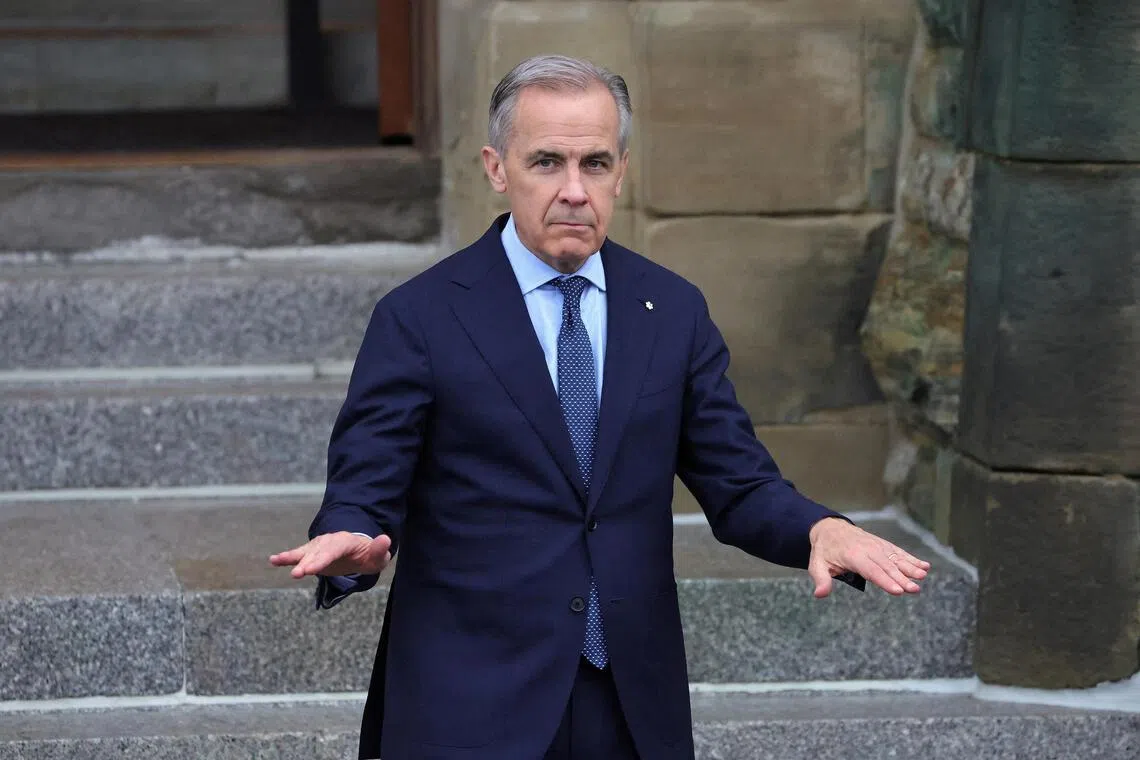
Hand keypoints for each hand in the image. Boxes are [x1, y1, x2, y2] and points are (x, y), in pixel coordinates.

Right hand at [269, 531, 392, 578]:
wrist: (358, 551)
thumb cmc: (368, 556)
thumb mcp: (378, 556)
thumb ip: (380, 550)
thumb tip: (385, 539)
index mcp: (345, 542)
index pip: (334, 550)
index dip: (323, 559)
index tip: (313, 569)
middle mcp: (329, 542)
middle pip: (317, 552)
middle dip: (307, 562)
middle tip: (297, 574)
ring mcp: (318, 547)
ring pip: (305, 553)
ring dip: (293, 558)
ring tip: (277, 560)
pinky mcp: (311, 554)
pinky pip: (298, 555)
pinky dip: (286, 557)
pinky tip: (273, 560)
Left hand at [807, 517, 929, 597]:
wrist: (830, 528)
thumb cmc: (824, 550)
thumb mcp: (816, 565)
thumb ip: (821, 580)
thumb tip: (819, 594)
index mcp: (852, 555)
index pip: (870, 570)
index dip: (884, 580)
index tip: (897, 590)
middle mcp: (867, 549)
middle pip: (886, 566)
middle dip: (901, 578)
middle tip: (914, 590)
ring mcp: (877, 545)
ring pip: (895, 558)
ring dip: (910, 567)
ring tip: (923, 576)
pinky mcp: (883, 545)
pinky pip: (898, 552)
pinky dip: (911, 558)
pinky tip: (924, 566)